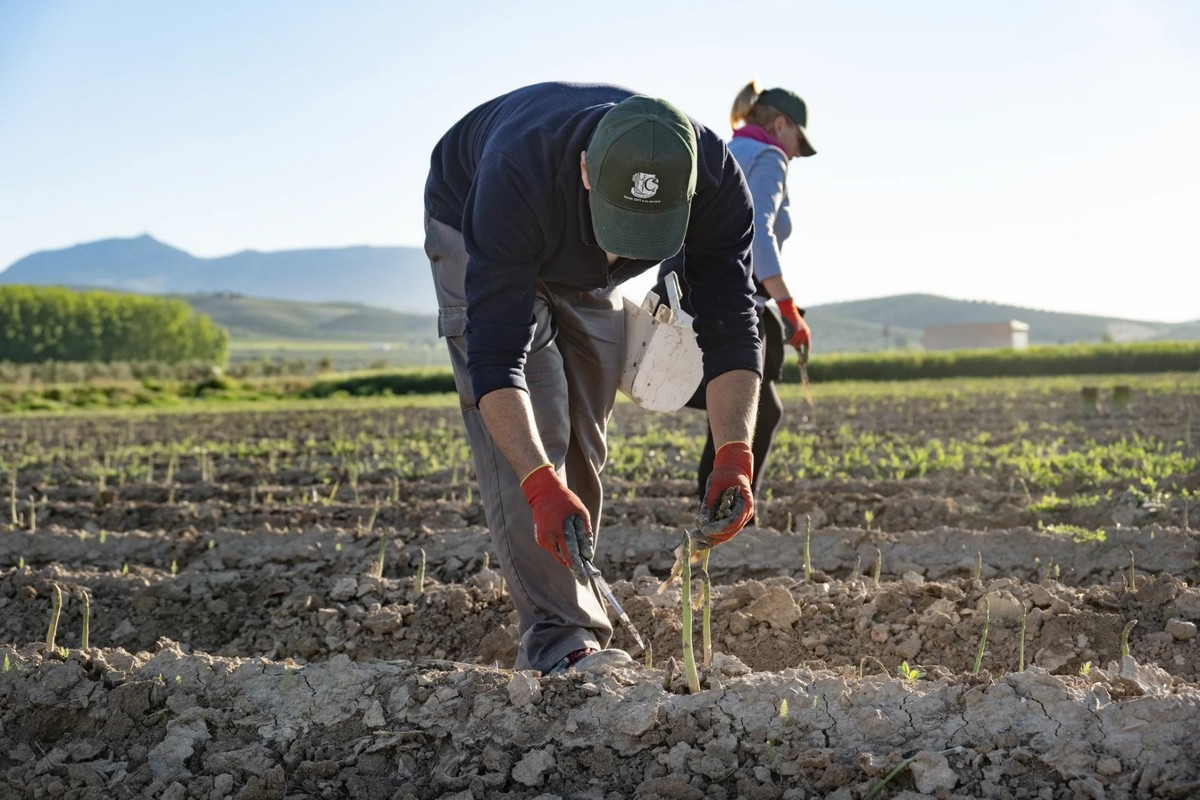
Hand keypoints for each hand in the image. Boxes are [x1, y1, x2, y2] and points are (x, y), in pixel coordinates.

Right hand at [521, 464, 593, 580]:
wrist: (542, 492)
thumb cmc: (565, 500)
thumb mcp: (581, 512)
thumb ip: (585, 533)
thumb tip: (588, 553)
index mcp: (559, 531)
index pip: (571, 556)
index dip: (579, 569)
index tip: (585, 580)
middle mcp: (548, 538)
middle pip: (565, 559)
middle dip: (576, 567)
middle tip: (585, 576)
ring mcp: (542, 540)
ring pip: (560, 555)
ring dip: (569, 555)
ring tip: (579, 552)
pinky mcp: (540, 540)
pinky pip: (554, 549)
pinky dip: (562, 547)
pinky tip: (566, 537)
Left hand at [697, 441, 754, 546]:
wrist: (732, 468)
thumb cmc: (725, 473)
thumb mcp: (716, 484)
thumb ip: (709, 503)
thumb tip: (701, 522)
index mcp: (746, 505)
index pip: (733, 522)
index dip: (719, 528)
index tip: (704, 530)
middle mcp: (744, 514)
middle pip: (728, 532)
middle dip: (711, 537)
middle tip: (695, 537)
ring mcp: (738, 518)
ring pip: (724, 535)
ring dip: (709, 539)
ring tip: (694, 541)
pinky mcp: (729, 518)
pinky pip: (720, 531)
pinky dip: (710, 535)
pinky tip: (698, 538)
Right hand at [777, 298, 810, 351]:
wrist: (789, 310)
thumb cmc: (791, 320)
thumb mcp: (796, 330)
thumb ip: (798, 338)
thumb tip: (798, 348)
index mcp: (807, 334)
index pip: (807, 347)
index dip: (806, 355)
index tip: (804, 362)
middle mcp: (805, 334)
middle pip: (798, 345)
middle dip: (793, 344)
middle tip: (791, 344)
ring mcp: (800, 333)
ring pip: (792, 343)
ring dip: (788, 340)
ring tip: (787, 331)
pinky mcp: (794, 332)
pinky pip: (788, 341)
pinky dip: (785, 341)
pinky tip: (783, 341)